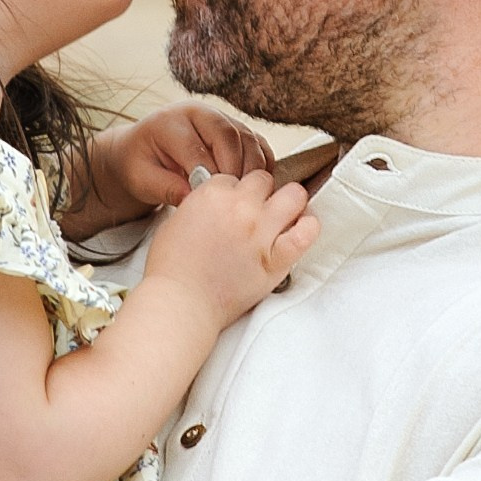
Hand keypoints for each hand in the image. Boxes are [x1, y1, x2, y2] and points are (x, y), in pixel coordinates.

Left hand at [72, 104, 271, 226]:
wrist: (144, 150)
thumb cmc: (141, 165)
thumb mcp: (141, 179)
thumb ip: (165, 187)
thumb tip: (192, 197)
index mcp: (170, 121)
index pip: (195, 146)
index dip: (205, 175)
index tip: (208, 200)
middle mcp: (199, 113)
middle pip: (228, 135)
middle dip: (233, 170)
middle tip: (232, 200)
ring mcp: (221, 118)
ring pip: (248, 138)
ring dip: (251, 169)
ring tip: (243, 196)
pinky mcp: (237, 130)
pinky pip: (259, 144)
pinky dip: (262, 166)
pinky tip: (254, 187)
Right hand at [141, 167, 317, 330]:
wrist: (181, 303)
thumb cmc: (172, 269)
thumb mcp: (175, 221)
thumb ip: (199, 205)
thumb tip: (213, 204)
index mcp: (212, 194)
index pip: (235, 177)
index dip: (235, 191)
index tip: (234, 204)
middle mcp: (240, 207)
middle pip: (265, 180)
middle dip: (261, 192)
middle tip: (258, 208)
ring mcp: (261, 232)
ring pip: (294, 196)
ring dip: (290, 202)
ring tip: (285, 213)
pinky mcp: (276, 258)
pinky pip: (306, 233)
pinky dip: (308, 228)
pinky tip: (301, 229)